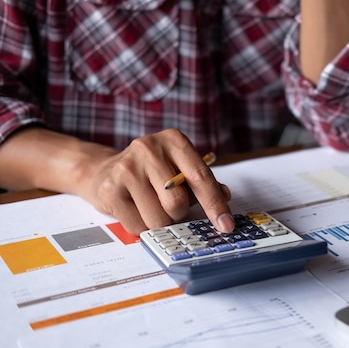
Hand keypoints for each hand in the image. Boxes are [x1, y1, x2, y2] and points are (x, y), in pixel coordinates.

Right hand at [79, 129, 233, 235]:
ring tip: (150, 206)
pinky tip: (134, 209)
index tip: (226, 225)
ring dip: (159, 222)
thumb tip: (225, 195)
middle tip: (169, 206)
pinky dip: (141, 226)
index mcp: (174, 140)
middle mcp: (150, 149)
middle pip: (178, 202)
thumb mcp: (178, 168)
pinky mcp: (110, 188)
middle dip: (178, 214)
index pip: (201, 176)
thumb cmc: (150, 172)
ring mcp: (127, 168)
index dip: (215, 204)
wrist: (104, 171)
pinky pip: (137, 226)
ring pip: (158, 218)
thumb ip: (201, 181)